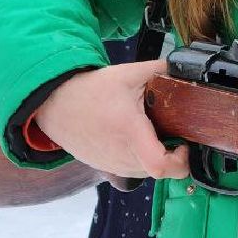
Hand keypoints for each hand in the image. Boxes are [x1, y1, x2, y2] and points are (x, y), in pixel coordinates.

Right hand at [33, 60, 188, 180]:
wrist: (55, 104)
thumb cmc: (90, 90)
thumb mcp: (127, 73)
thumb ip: (159, 69)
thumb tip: (183, 66)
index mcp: (130, 131)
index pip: (161, 165)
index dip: (181, 161)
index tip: (183, 143)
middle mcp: (121, 154)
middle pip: (159, 171)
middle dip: (172, 155)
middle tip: (170, 132)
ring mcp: (112, 164)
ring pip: (146, 172)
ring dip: (156, 157)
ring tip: (151, 133)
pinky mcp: (105, 167)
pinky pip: (131, 170)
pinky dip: (139, 159)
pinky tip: (135, 139)